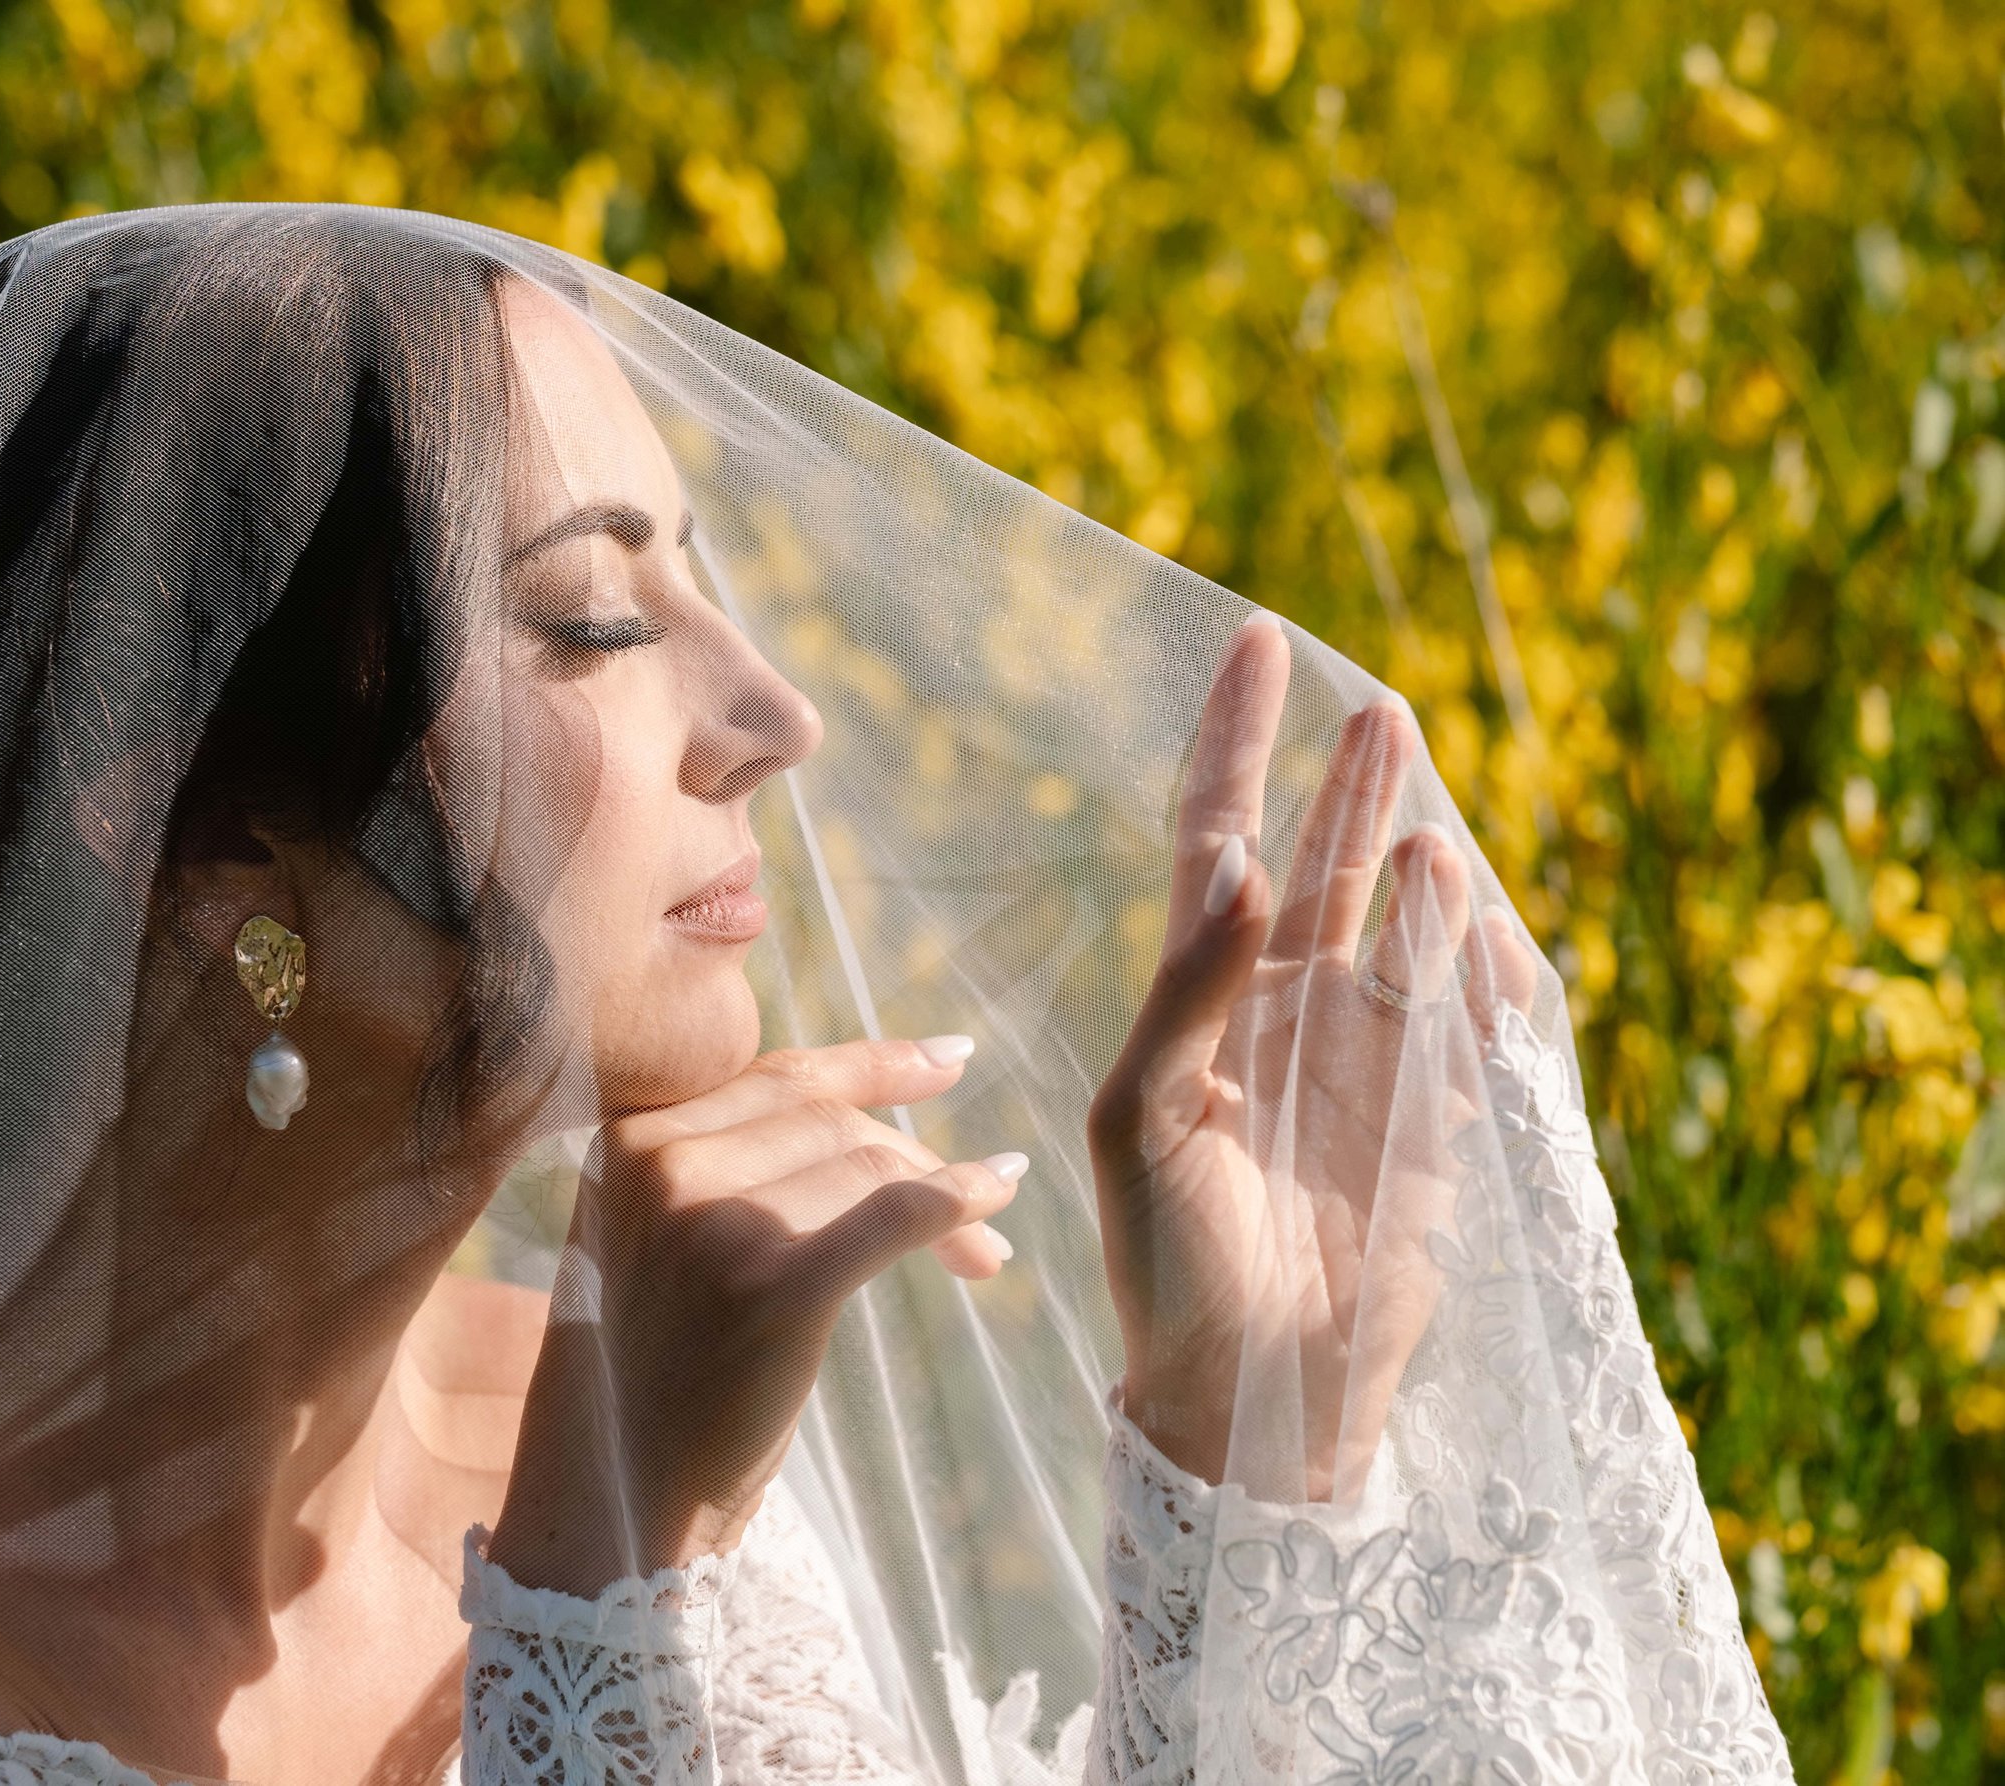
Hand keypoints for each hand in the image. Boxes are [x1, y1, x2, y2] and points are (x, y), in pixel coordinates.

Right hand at [489, 1037, 1022, 1595]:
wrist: (614, 1500)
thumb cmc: (644, 1379)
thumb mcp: (646, 1242)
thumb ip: (712, 1166)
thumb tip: (861, 1113)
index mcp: (627, 1142)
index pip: (776, 1075)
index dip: (872, 1064)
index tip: (947, 1060)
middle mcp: (661, 1166)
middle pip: (830, 1118)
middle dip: (915, 1151)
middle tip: (984, 1193)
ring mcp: (712, 1222)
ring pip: (867, 1163)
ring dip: (946, 1193)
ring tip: (987, 1247)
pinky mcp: (772, 1286)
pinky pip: (895, 1215)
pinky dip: (960, 1206)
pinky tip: (993, 1222)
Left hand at [1086, 615, 1540, 1500]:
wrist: (1241, 1390)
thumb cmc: (1163, 1254)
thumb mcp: (1137, 1119)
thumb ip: (1186, 994)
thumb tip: (1243, 868)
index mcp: (1203, 996)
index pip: (1220, 838)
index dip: (1236, 743)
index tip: (1255, 643)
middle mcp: (1289, 1009)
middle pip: (1333, 864)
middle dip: (1355, 788)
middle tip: (1378, 709)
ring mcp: (1368, 1061)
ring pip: (1409, 936)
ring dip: (1423, 883)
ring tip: (1425, 837)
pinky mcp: (1435, 1121)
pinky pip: (1473, 1026)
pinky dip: (1485, 979)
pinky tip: (1487, 934)